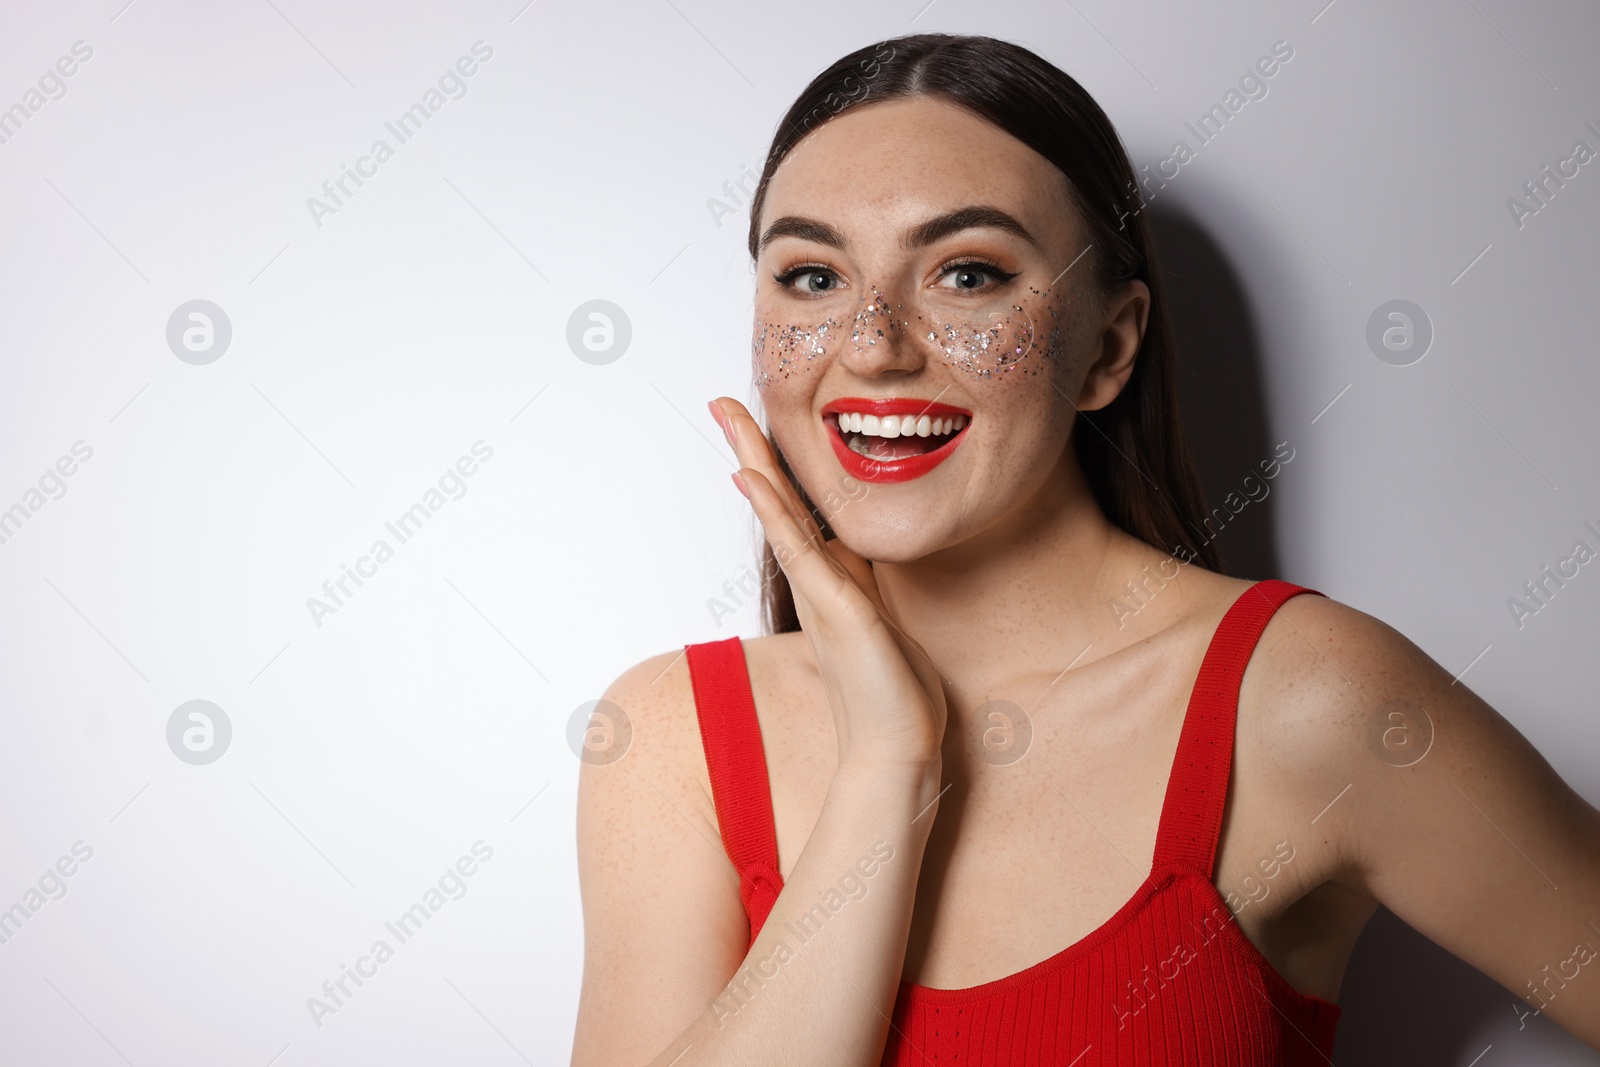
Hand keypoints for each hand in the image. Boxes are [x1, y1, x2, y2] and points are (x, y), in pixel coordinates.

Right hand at [709, 397, 947, 770]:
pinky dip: (772, 509)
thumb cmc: (895, 696)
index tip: (753, 427)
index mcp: (829, 580)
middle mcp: (816, 580)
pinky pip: (797, 547)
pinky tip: (750, 476)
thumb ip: (870, 589)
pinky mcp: (834, 606)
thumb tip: (860, 562)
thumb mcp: (885, 624)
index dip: (775, 467)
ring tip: (727, 415)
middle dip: (750, 448)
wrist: (897, 750)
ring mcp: (819, 590)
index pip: (797, 510)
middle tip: (721, 400)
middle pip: (777, 500)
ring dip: (752, 459)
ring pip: (779, 512)